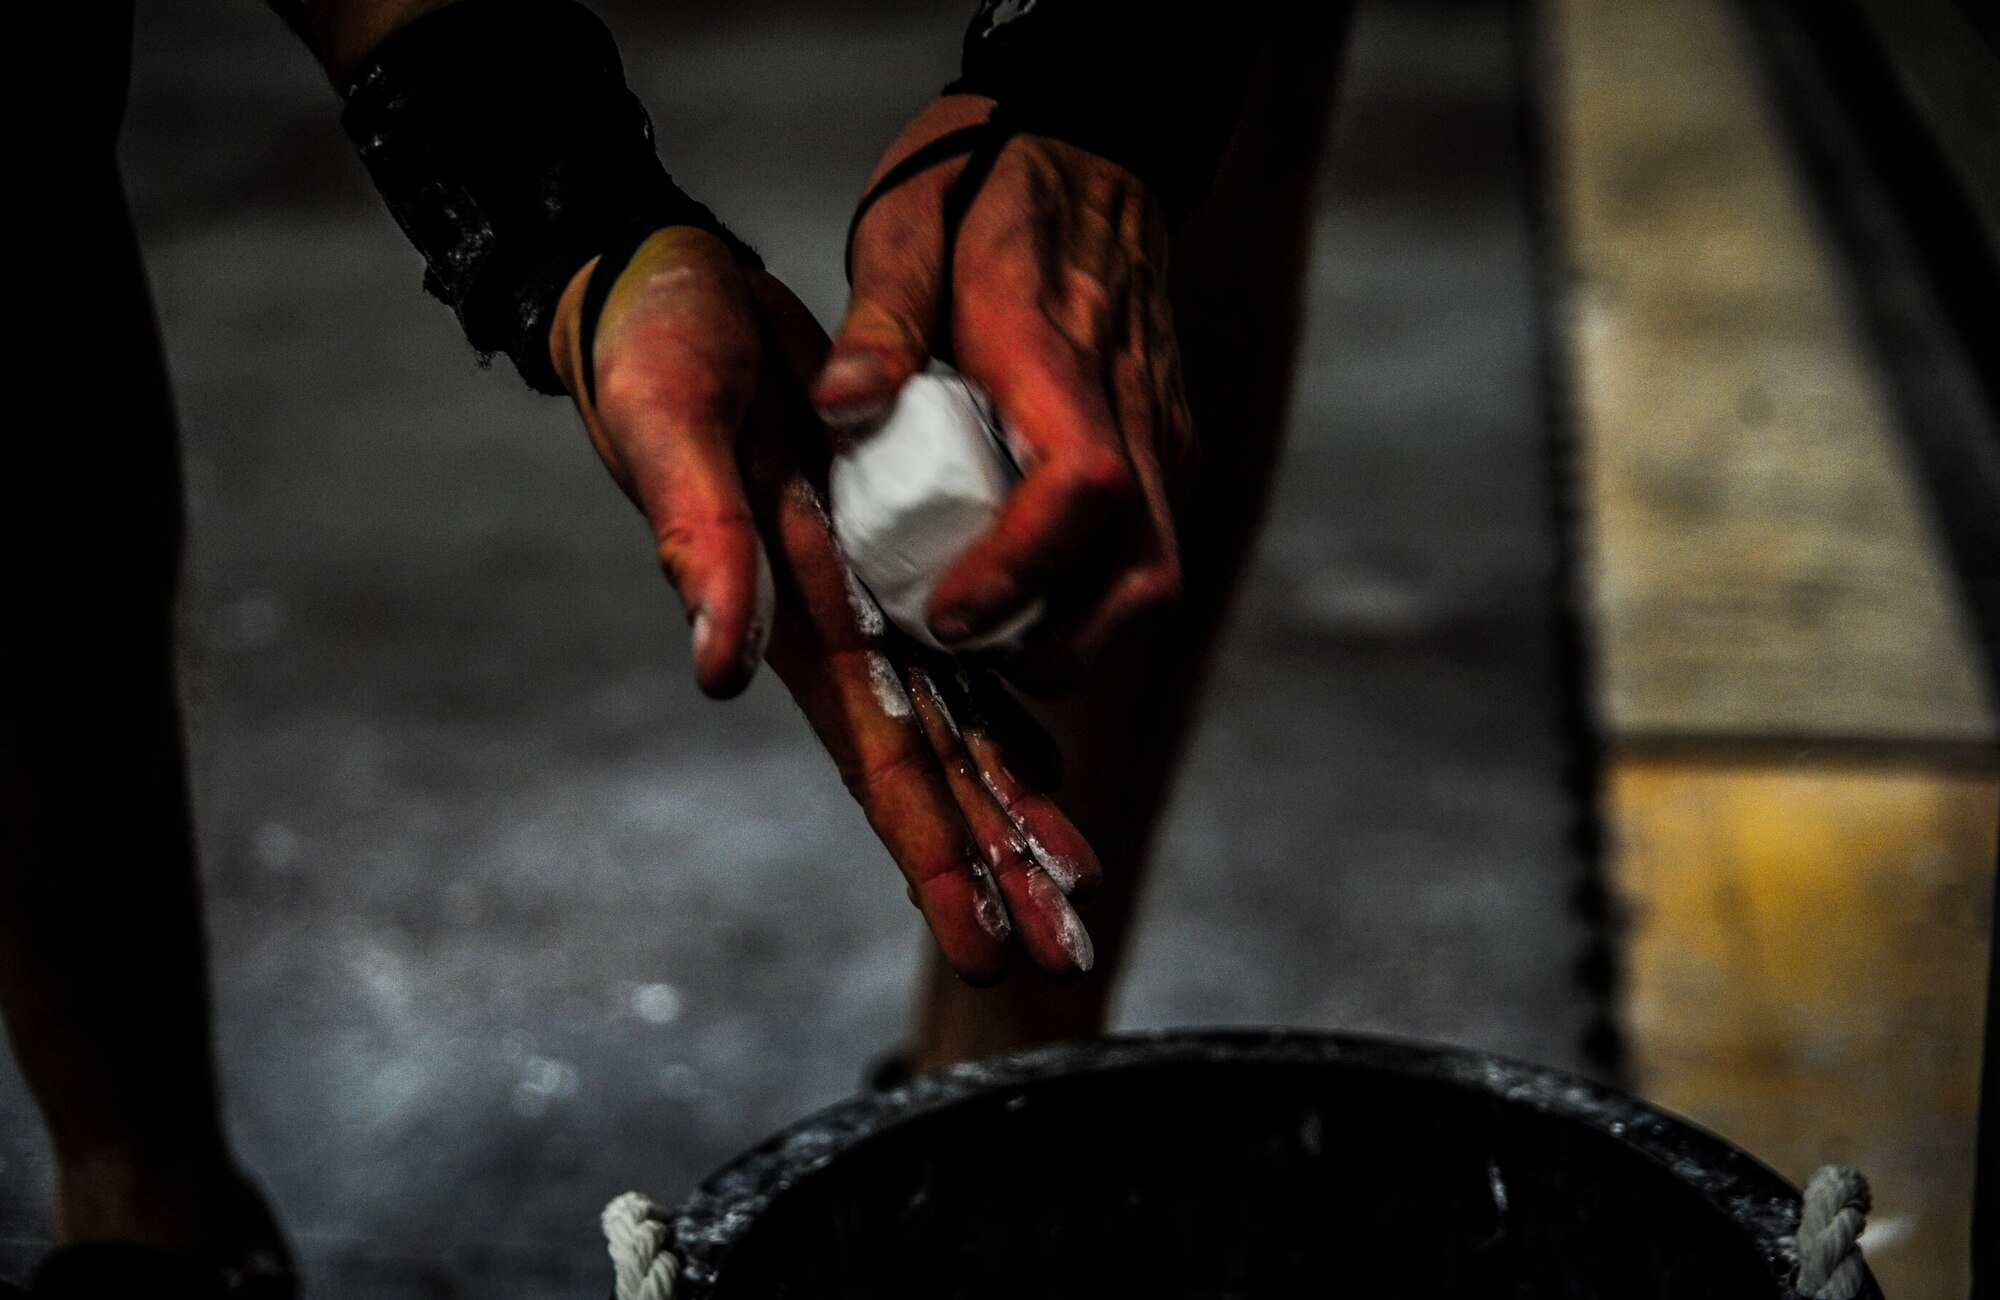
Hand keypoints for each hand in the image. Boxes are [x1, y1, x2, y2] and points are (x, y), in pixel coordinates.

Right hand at [549, 228, 1101, 981]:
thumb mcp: (672, 426)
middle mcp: (833, 625)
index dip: (931, 850)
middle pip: (932, 768)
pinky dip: (1005, 712)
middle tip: (1066, 952)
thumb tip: (717, 666)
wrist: (666, 284)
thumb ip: (698, 539)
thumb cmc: (654, 349)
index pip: (874, 758)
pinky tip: (1044, 765)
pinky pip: (960, 648)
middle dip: (995, 862)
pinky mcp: (881, 548)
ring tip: (1074, 883)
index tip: (979, 942)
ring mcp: (861, 593)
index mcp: (788, 614)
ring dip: (1011, 808)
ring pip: (957, 723)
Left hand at [816, 95, 1193, 691]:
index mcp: (1056, 352)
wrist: (1094, 139)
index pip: (1078, 487)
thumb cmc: (988, 184)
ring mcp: (1161, 429)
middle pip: (1145, 571)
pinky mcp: (1168, 443)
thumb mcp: (906, 226)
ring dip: (1085, 633)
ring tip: (997, 641)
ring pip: (1157, 572)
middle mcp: (1129, 404)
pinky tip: (1028, 593)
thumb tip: (840, 408)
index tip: (949, 614)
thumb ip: (878, 321)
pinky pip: (1149, 544)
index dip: (1020, 570)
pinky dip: (1095, 593)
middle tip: (976, 659)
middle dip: (1066, 647)